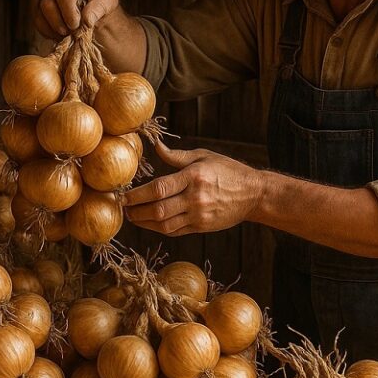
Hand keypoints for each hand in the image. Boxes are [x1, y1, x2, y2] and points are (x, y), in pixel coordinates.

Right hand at [36, 0, 119, 37]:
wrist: (93, 7)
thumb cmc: (102, 0)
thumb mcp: (108, 1)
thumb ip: (98, 8)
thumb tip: (87, 20)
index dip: (68, 11)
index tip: (76, 25)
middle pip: (48, 3)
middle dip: (60, 22)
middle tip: (74, 33)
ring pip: (40, 13)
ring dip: (54, 29)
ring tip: (70, 35)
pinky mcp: (39, 5)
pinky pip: (37, 21)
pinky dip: (48, 32)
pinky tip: (61, 36)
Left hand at [122, 141, 263, 235]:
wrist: (253, 194)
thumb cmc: (228, 171)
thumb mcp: (204, 156)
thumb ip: (177, 156)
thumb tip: (156, 146)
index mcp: (194, 177)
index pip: (159, 188)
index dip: (137, 195)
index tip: (124, 196)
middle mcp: (195, 198)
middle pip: (158, 210)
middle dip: (136, 211)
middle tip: (124, 208)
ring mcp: (199, 215)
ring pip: (164, 225)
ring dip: (144, 223)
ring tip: (133, 217)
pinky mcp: (202, 227)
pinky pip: (175, 231)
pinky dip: (159, 228)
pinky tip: (151, 223)